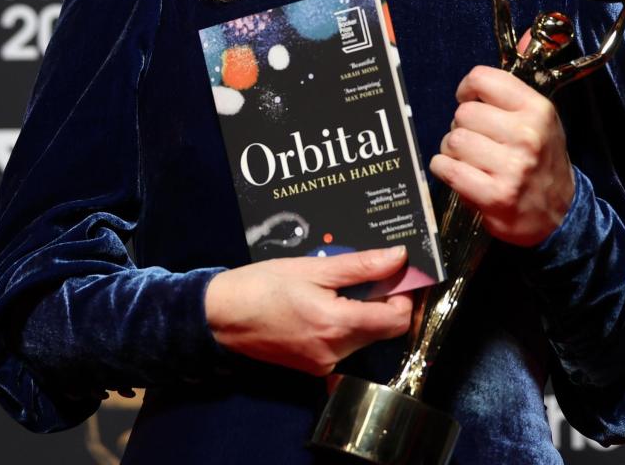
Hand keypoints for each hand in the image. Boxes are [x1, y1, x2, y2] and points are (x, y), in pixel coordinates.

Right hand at [204, 247, 413, 375]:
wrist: (220, 316)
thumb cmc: (263, 286)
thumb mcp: (313, 268)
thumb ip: (361, 265)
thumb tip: (399, 256)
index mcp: (338, 325)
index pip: (397, 320)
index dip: (403, 295)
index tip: (394, 274)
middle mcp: (335, 352)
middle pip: (383, 330)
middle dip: (383, 302)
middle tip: (367, 274)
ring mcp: (323, 364)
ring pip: (364, 338)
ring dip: (363, 313)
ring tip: (338, 287)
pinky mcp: (313, 368)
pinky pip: (344, 346)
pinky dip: (344, 325)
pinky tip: (324, 305)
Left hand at [430, 65, 574, 246]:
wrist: (561, 216)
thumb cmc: (544, 162)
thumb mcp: (542, 117)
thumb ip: (525, 78)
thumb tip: (531, 29)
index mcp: (537, 110)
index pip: (483, 80)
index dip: (467, 90)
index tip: (470, 101)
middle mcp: (527, 135)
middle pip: (463, 113)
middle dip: (462, 126)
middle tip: (476, 140)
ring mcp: (512, 167)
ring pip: (453, 141)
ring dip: (453, 151)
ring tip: (470, 160)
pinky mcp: (495, 195)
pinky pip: (447, 169)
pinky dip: (445, 170)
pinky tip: (460, 174)